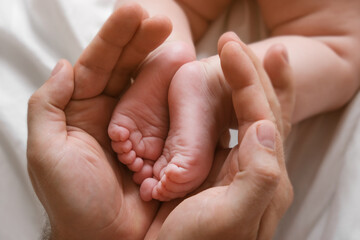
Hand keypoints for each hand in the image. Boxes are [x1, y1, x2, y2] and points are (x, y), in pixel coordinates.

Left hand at [27, 4, 169, 238]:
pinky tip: (186, 75)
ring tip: (176, 39)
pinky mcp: (158, 142)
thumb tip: (64, 65)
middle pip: (125, 67)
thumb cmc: (73, 200)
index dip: (115, 37)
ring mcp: (137, 126)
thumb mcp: (47, 151)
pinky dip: (175, 94)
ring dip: (160, 60)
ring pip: (147, 85)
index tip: (135, 12)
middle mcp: (109, 113)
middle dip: (141, 40)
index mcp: (80, 110)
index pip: (97, 63)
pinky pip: (167, 113)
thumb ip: (48, 106)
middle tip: (162, 20)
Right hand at [147, 34, 293, 239]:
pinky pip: (234, 130)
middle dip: (258, 74)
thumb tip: (264, 128)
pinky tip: (232, 93)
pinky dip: (236, 104)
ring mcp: (239, 168)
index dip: (249, 80)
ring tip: (251, 57)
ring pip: (253, 117)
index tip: (229, 49)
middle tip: (246, 44)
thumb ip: (257, 178)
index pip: (261, 117)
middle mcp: (256, 169)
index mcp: (263, 178)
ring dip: (252, 84)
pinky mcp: (220, 171)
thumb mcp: (228, 219)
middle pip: (266, 110)